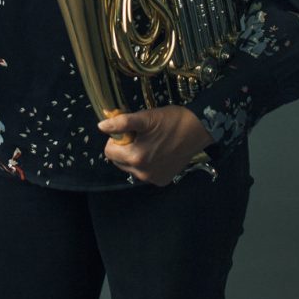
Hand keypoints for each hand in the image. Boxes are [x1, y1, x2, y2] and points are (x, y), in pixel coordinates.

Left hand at [100, 106, 214, 185]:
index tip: (130, 131)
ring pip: (131, 167)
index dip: (116, 139)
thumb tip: (101, 126)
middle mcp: (143, 173)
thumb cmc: (171, 121)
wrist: (198, 129)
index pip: (109, 152)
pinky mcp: (163, 180)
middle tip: (141, 136)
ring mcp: (154, 179)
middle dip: (125, 148)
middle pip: (119, 161)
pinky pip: (145, 172)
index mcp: (136, 158)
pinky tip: (158, 151)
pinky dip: (147, 163)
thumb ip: (121, 123)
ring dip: (135, 155)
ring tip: (151, 142)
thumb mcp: (144, 118)